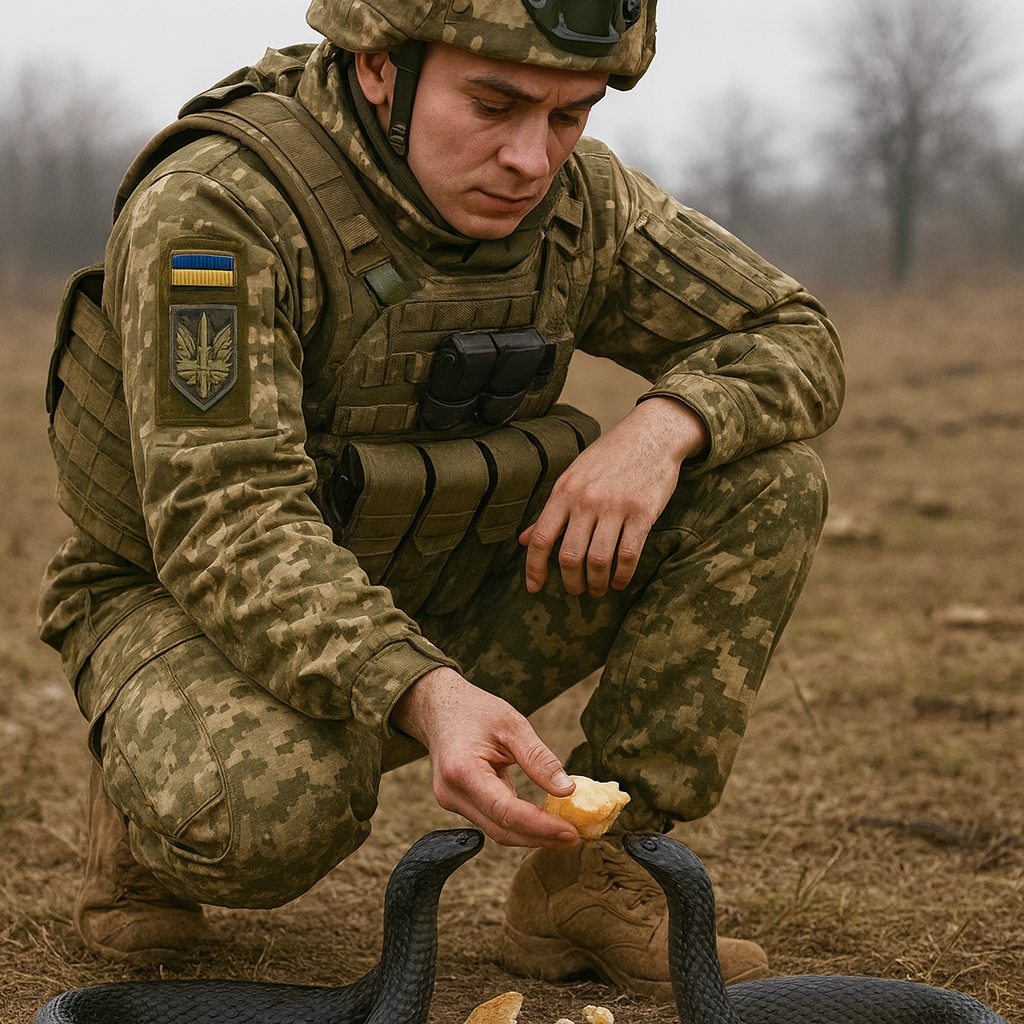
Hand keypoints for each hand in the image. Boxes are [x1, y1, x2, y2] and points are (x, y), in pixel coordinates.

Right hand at [390, 667, 579, 847]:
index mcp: (463, 771)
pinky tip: (540, 820)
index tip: (572, 831)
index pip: (506, 812)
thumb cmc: (474, 710)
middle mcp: (451, 793)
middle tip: (575, 836)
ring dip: (530, 834)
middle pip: (501, 830)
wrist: (437, 707)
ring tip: (564, 830)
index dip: (541, 827)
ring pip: (495, 830)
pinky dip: (516, 823)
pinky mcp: (457, 802)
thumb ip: (539, 759)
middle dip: (539, 837)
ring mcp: (450, 801)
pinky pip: (490, 820)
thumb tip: (567, 790)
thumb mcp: (512, 725)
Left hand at [520, 397, 708, 596]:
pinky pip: (628, 555)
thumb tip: (522, 539)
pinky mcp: (642, 513)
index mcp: (564, 491)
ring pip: (598, 561)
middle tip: (576, 591)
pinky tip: (620, 581)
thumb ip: (550, 511)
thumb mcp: (573, 478)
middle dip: (571, 583)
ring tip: (599, 589)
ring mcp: (615, 507)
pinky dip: (622, 576)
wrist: (651, 435)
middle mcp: (586, 500)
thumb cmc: (609, 457)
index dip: (534, 568)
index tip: (535, 588)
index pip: (541, 538)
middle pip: (569, 557)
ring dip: (597, 584)